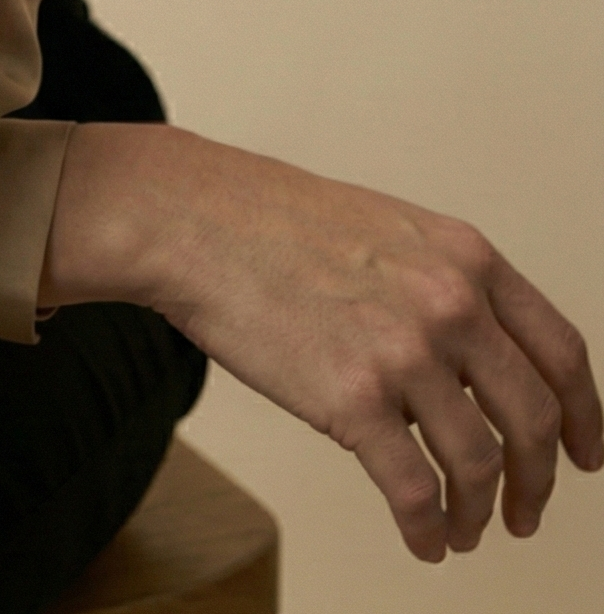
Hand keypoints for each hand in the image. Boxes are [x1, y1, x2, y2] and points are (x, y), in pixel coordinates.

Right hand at [42, 124, 603, 562]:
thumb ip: (446, 285)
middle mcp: (450, 303)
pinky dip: (427, 528)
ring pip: (479, 464)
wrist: (195, 220)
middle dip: (539, 480)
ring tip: (462, 531)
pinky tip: (422, 539)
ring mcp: (403, 352)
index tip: (586, 454)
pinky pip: (414, 491)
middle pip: (533, 418)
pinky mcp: (351, 400)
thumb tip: (481, 364)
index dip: (584, 414)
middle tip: (527, 511)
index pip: (561, 351)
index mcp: (466, 256)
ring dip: (480, 513)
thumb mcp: (390, 230)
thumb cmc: (274, 222)